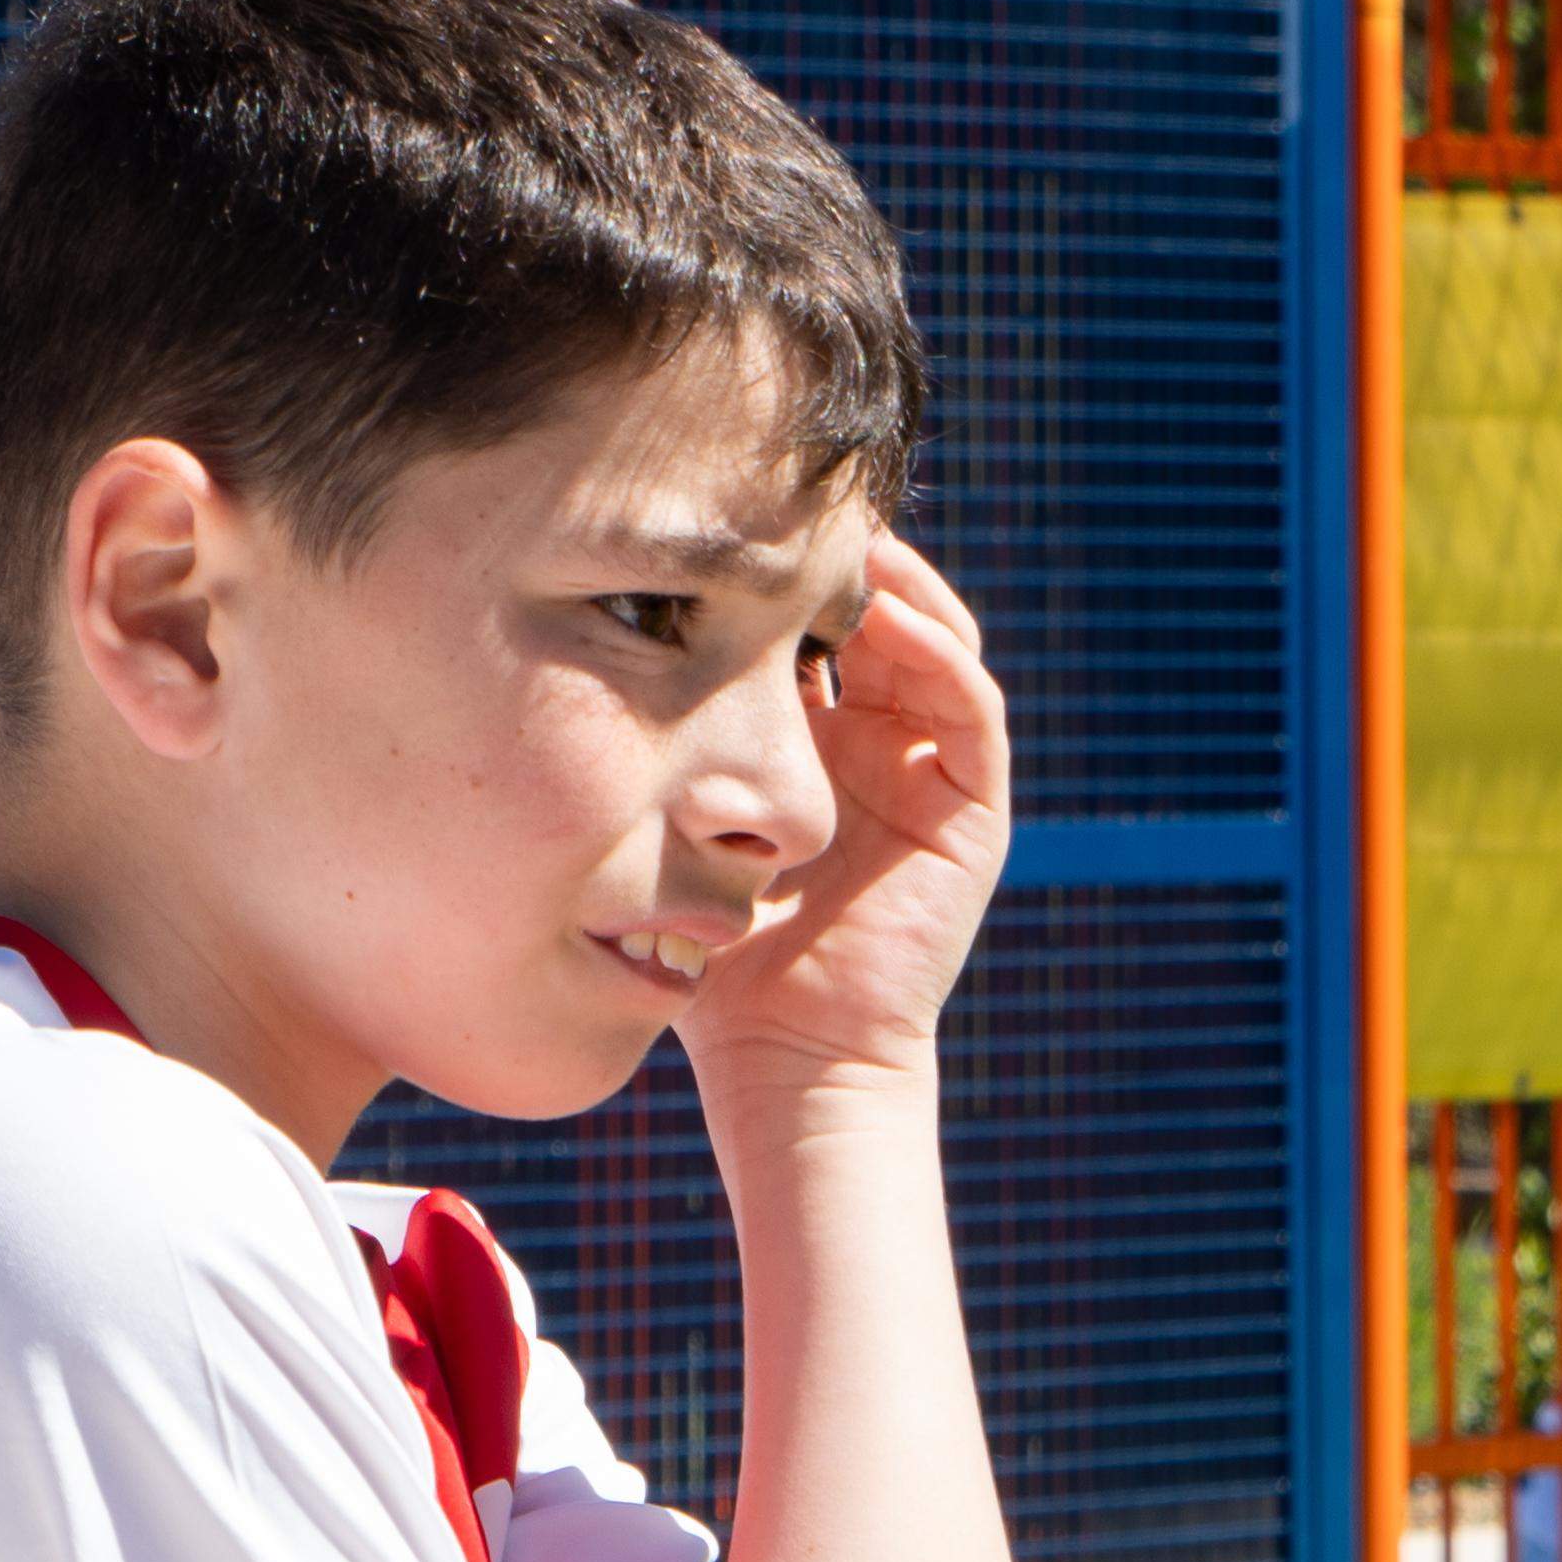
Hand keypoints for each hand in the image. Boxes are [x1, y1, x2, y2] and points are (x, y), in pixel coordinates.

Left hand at [677, 537, 1009, 1107]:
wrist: (788, 1057)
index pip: (809, 634)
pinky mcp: (973, 810)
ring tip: (853, 540)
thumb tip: (588, 654)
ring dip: (900, 588)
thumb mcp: (676, 829)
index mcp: (808, 748)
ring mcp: (930, 775)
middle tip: (795, 504)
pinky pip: (971, 710)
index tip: (729, 523)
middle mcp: (876, 748)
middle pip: (876, 621)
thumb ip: (661, 760)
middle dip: (844, 561)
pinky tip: (894, 619)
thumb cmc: (715, 958)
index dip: (781, 578)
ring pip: (934, 646)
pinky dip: (942, 655)